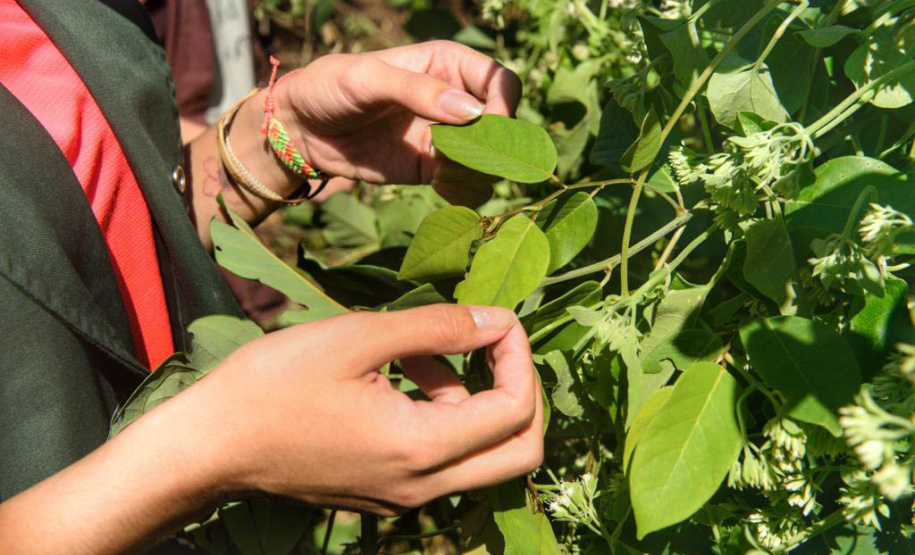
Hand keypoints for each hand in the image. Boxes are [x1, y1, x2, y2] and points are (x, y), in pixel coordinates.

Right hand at [180, 304, 542, 514]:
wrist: (210, 445)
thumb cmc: (273, 385)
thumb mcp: (358, 337)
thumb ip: (438, 327)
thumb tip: (499, 320)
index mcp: (420, 447)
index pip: (515, 409)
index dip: (520, 356)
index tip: (496, 319)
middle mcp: (422, 486)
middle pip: (518, 451)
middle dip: (519, 390)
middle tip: (491, 345)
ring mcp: (404, 497)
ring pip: (481, 454)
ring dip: (470, 397)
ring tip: (415, 350)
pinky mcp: (386, 493)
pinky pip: (441, 459)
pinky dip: (440, 414)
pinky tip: (397, 375)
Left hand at [275, 41, 521, 205]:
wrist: (303, 130)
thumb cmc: (331, 87)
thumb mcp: (367, 79)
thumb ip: (418, 91)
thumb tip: (471, 111)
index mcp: (448, 65)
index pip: (500, 82)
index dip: (503, 105)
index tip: (484, 127)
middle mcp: (456, 101)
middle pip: (504, 127)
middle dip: (492, 148)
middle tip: (456, 159)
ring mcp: (448, 138)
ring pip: (492, 161)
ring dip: (478, 174)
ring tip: (443, 175)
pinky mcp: (435, 170)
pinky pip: (469, 186)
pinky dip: (465, 192)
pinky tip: (439, 187)